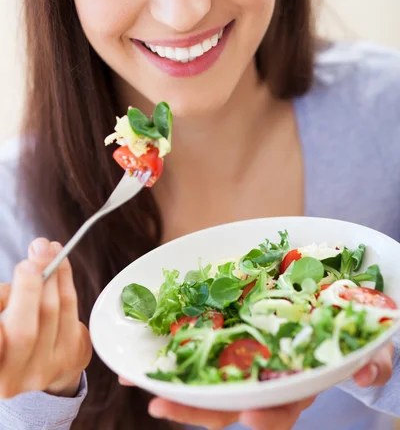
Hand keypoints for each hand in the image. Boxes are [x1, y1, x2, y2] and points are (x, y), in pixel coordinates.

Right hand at [0, 238, 91, 398]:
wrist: (42, 362)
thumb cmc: (10, 334)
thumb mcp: (2, 321)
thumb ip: (4, 301)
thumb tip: (24, 272)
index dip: (2, 306)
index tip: (4, 290)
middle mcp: (15, 377)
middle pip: (24, 332)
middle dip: (28, 290)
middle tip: (29, 262)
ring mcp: (46, 368)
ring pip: (50, 313)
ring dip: (49, 274)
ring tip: (45, 249)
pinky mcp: (71, 354)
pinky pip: (69, 307)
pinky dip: (64, 279)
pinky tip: (60, 262)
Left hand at [118, 341, 394, 428]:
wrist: (326, 298)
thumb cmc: (345, 326)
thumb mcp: (366, 343)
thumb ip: (371, 358)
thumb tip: (366, 369)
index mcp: (296, 383)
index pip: (279, 409)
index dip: (265, 417)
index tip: (248, 416)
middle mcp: (263, 376)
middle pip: (228, 402)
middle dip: (194, 408)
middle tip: (160, 405)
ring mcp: (241, 353)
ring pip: (204, 376)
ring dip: (171, 381)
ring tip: (136, 381)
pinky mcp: (225, 331)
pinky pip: (194, 343)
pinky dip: (167, 349)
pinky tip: (138, 351)